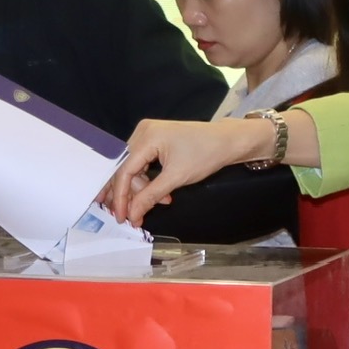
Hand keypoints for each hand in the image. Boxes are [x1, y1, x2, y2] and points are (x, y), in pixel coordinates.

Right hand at [104, 113, 316, 224]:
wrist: (227, 141)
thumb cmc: (206, 155)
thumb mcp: (176, 178)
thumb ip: (150, 196)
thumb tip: (131, 215)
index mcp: (147, 136)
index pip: (124, 170)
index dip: (121, 197)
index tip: (121, 217)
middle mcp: (143, 131)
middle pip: (126, 168)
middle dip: (132, 194)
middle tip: (135, 215)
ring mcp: (148, 133)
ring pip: (134, 168)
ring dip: (143, 189)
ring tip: (161, 201)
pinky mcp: (155, 139)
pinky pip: (143, 162)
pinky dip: (149, 180)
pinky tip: (160, 193)